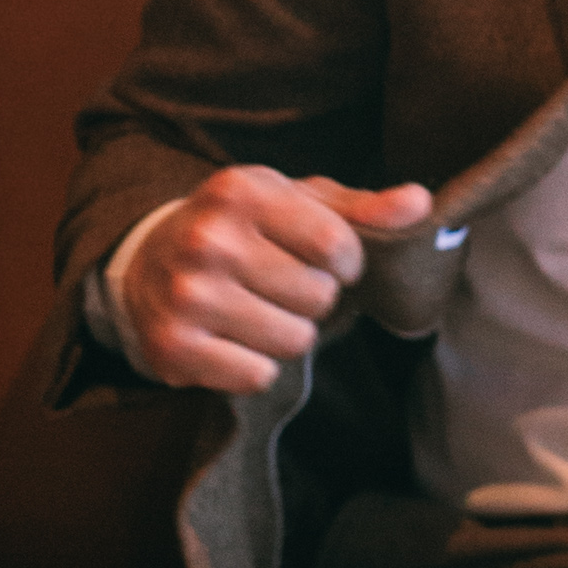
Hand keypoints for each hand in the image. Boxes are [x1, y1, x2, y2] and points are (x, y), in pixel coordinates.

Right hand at [108, 168, 434, 394]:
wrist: (146, 262)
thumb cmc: (241, 228)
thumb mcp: (296, 202)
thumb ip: (362, 207)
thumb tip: (421, 203)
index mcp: (243, 192)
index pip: (337, 246)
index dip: (347, 263)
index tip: (328, 261)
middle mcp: (209, 240)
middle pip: (318, 297)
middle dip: (314, 298)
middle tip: (281, 285)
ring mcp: (187, 296)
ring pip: (294, 340)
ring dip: (289, 332)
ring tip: (259, 310)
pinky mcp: (174, 346)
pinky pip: (258, 375)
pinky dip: (256, 365)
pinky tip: (233, 338)